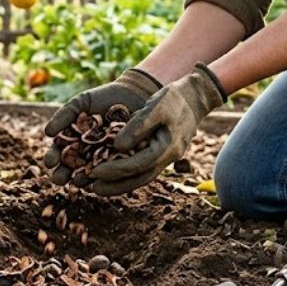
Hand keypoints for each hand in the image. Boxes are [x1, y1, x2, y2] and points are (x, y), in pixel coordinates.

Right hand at [43, 69, 160, 184]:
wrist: (134, 94)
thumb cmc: (103, 98)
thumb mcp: (81, 103)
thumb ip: (64, 115)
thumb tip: (47, 132)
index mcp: (73, 141)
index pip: (59, 153)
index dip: (53, 158)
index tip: (49, 162)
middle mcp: (87, 154)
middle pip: (71, 168)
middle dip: (63, 175)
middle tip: (59, 179)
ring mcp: (105, 160)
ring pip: (90, 173)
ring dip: (83, 179)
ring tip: (79, 180)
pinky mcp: (123, 163)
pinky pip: (114, 172)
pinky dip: (107, 176)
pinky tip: (101, 177)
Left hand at [86, 64, 225, 195]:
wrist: (194, 97)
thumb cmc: (174, 99)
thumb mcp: (157, 106)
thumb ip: (139, 126)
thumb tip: (118, 147)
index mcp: (167, 148)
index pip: (137, 165)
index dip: (115, 170)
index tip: (94, 172)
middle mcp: (167, 158)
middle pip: (139, 178)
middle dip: (115, 185)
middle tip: (92, 188)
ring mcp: (165, 158)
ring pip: (141, 177)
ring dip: (120, 184)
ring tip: (98, 187)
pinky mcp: (160, 153)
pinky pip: (143, 168)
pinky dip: (127, 174)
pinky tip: (112, 174)